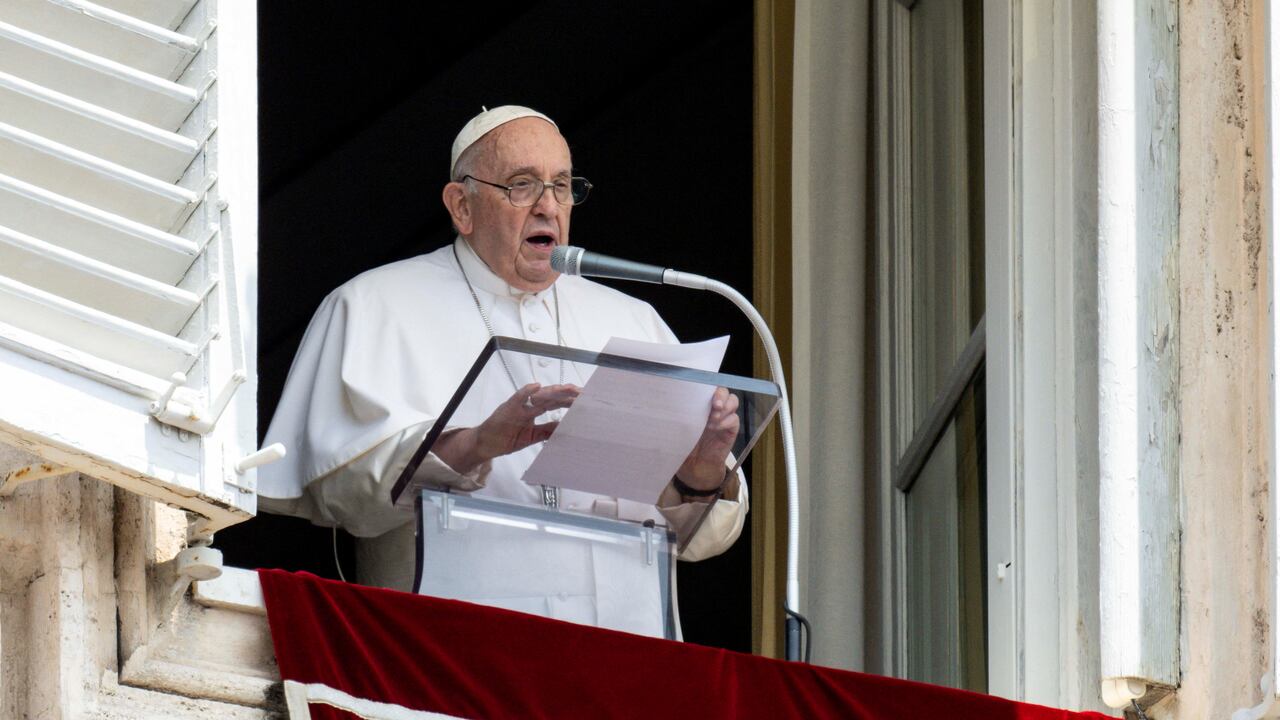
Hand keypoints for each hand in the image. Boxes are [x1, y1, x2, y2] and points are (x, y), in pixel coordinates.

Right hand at [434, 383, 579, 473]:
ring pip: (539, 396)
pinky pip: (518, 398)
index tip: (585, 401)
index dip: (570, 402)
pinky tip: (536, 387)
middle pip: (551, 397)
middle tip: (583, 392)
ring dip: (553, 392)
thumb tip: (565, 428)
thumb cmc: (506, 437)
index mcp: (535, 411)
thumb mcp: (532, 436)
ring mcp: (519, 406)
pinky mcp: (507, 409)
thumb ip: (547, 430)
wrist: (485, 443)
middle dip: (567, 395)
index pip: (557, 404)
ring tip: (567, 388)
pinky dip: (526, 392)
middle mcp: (529, 405)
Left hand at [676, 387, 739, 493]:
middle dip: (720, 395)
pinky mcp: (731, 430)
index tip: (703, 393)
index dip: (709, 386)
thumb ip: (678, 418)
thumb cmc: (684, 446)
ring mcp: (723, 418)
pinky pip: (734, 419)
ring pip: (733, 401)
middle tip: (714, 406)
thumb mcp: (678, 431)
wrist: (694, 468)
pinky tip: (716, 428)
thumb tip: (668, 406)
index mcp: (699, 405)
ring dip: (725, 407)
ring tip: (713, 420)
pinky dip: (726, 421)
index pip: (708, 387)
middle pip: (724, 390)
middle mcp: (713, 408)